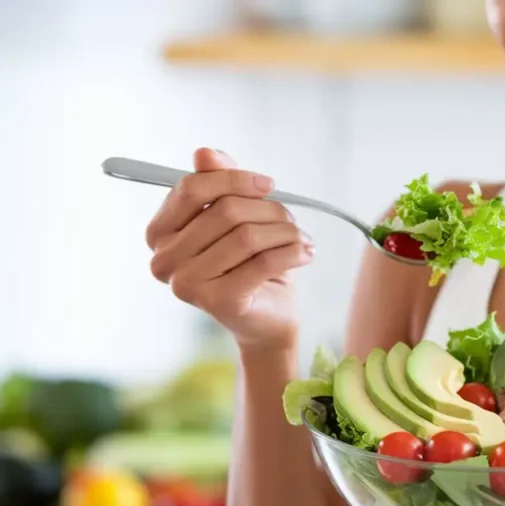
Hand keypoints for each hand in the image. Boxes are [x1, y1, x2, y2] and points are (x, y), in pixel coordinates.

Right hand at [146, 148, 313, 349]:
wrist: (267, 316)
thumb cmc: (249, 262)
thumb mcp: (236, 216)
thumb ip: (219, 183)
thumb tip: (204, 153)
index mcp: (160, 232)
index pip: (192, 189)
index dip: (234, 179)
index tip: (268, 184)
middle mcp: (164, 259)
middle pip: (224, 211)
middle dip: (268, 210)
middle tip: (291, 220)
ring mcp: (186, 283)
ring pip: (246, 236)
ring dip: (284, 232)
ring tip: (301, 238)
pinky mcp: (217, 302)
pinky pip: (262, 262)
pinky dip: (292, 253)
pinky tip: (306, 253)